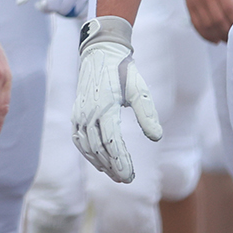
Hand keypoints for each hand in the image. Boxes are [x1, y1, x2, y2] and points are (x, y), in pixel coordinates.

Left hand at [16, 0, 91, 16]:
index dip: (43, 5)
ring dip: (64, 9)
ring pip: (73, 13)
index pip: (51, 6)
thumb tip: (19, 3)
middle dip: (55, 7)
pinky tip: (71, 0)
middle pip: (62, 11)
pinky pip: (83, 13)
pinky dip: (75, 10)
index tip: (41, 0)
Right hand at [72, 16, 162, 182]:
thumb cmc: (123, 71)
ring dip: (101, 163)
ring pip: (87, 146)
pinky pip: (79, 139)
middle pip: (99, 148)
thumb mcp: (140, 90)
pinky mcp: (76, 113)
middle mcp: (88, 112)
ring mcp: (79, 113)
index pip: (112, 142)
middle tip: (126, 180)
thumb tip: (156, 137)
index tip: (130, 176)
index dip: (120, 162)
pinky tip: (99, 163)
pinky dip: (87, 154)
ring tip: (115, 175)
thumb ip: (147, 114)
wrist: (101, 53)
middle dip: (113, 167)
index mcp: (105, 106)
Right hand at [180, 0, 232, 41]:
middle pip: (218, 20)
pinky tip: (213, 39)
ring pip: (207, 25)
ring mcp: (196, 1)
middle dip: (228, 32)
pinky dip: (205, 34)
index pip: (229, 11)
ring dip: (217, 35)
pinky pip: (196, 24)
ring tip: (226, 40)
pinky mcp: (189, 5)